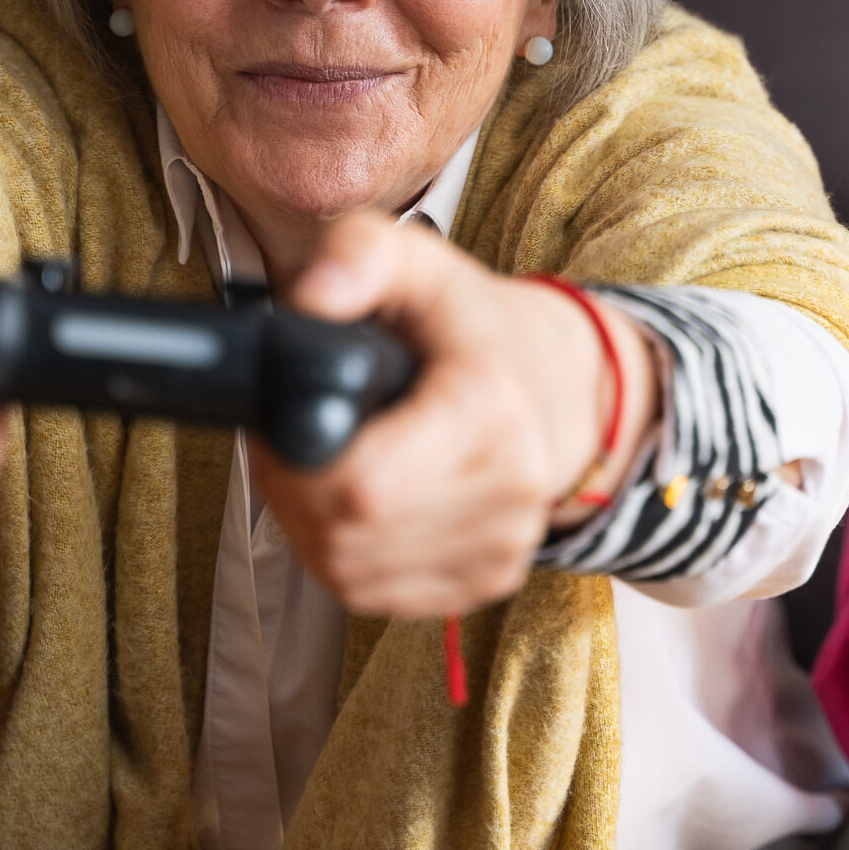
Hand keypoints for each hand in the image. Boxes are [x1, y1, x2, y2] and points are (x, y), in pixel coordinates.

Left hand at [247, 211, 660, 617]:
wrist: (562, 385)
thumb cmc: (478, 328)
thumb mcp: (421, 263)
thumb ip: (360, 254)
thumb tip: (313, 297)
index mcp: (490, 408)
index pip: (363, 486)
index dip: (295, 464)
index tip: (286, 425)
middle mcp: (508, 487)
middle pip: (346, 535)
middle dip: (293, 492)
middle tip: (292, 441)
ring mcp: (502, 544)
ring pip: (352, 572)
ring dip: (312, 526)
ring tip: (323, 464)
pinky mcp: (487, 581)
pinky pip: (377, 594)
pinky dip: (345, 556)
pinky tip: (354, 505)